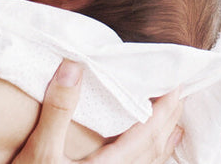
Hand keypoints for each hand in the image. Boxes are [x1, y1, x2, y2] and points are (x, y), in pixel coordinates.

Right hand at [13, 60, 183, 163]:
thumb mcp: (41, 151)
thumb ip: (58, 111)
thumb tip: (73, 67)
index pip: (147, 133)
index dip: (164, 109)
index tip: (175, 86)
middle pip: (154, 149)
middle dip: (169, 122)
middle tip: (180, 98)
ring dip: (164, 143)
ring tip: (174, 128)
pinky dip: (150, 161)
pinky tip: (147, 159)